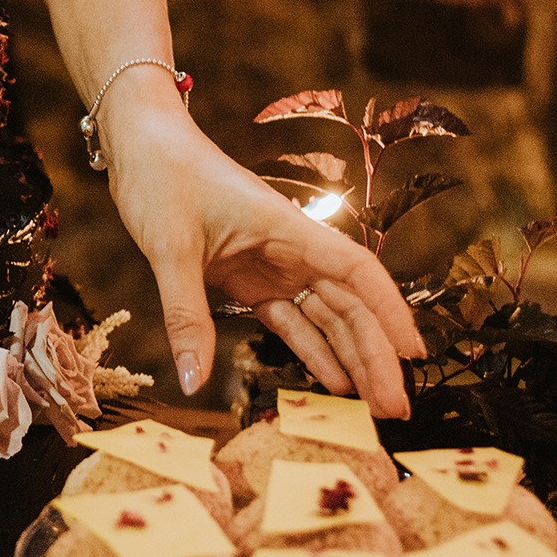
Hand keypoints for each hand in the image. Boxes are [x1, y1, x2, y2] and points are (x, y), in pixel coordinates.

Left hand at [102, 84, 425, 419]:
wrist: (142, 147)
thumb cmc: (163, 179)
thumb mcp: (170, 249)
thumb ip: (186, 316)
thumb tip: (194, 380)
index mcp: (288, 228)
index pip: (356, 271)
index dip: (390, 311)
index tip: (414, 352)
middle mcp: (292, 249)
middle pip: (349, 305)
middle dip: (375, 355)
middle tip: (395, 409)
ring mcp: (274, 265)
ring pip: (325, 317)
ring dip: (350, 359)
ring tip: (374, 408)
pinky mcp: (251, 279)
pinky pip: (290, 320)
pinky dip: (311, 350)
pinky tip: (334, 383)